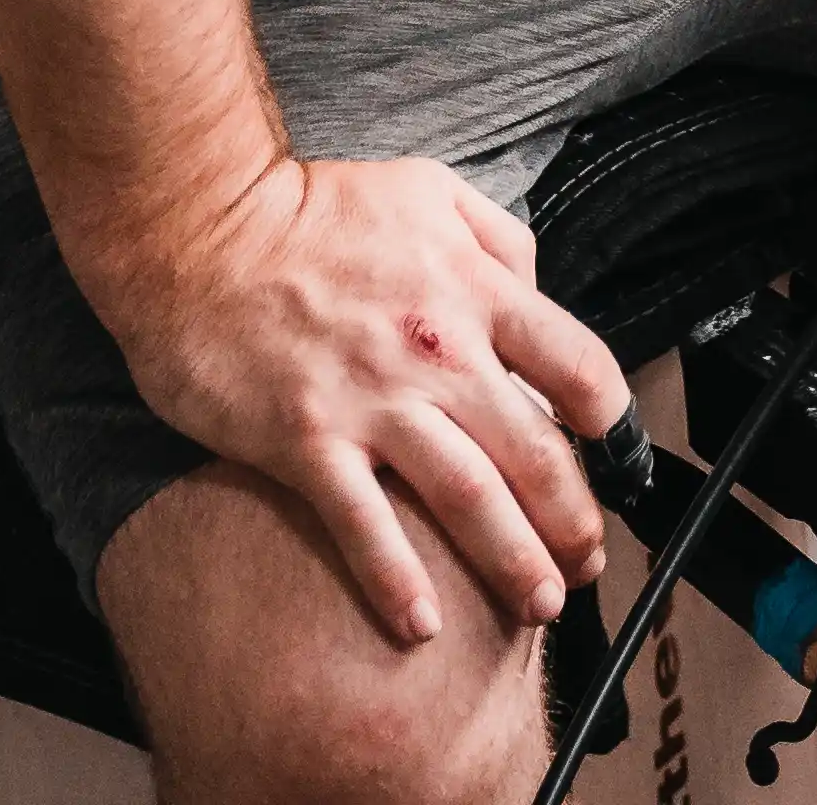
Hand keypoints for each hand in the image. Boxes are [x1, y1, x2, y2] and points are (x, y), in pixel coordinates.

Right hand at [72, 152, 629, 648]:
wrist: (200, 226)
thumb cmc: (311, 209)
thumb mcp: (427, 190)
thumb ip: (495, 238)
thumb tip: (533, 287)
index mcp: (475, 291)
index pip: (577, 367)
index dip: (612, 425)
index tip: (616, 464)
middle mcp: (438, 351)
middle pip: (533, 451)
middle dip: (573, 519)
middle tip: (588, 564)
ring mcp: (373, 401)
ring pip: (468, 496)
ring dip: (513, 560)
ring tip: (541, 603)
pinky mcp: (306, 440)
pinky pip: (362, 523)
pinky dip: (395, 580)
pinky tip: (420, 625)